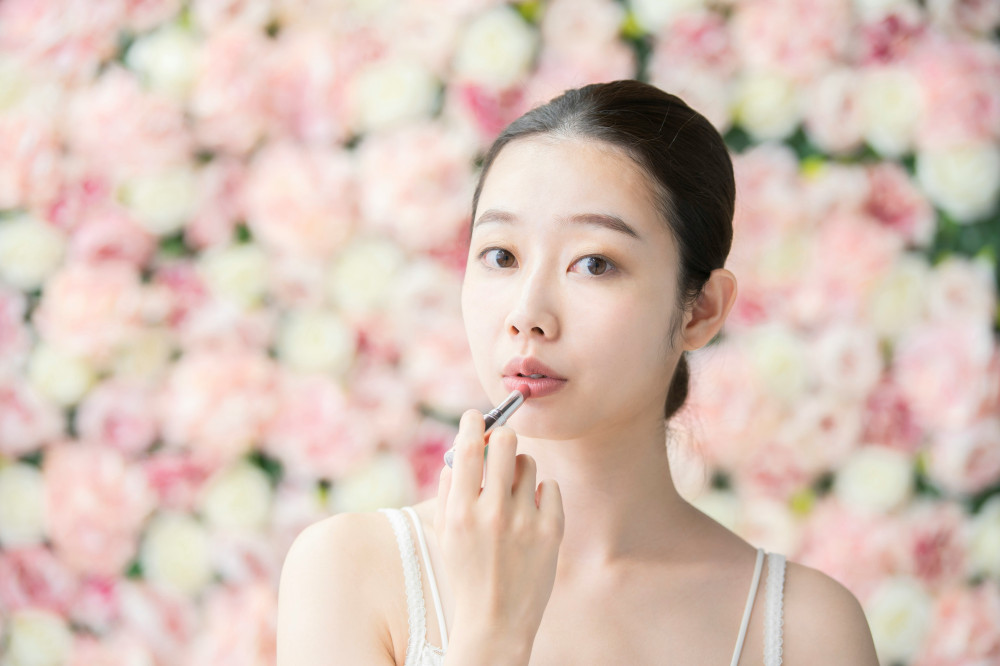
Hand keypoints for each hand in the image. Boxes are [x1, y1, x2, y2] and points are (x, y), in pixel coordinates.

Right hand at [435, 409, 563, 653]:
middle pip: (506, 441)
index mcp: (461, 511)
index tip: (475, 417)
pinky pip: (549, 487)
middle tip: (500, 443)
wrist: (495, 621)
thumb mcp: (444, 533)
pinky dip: (540, 493)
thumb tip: (460, 452)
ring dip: (519, 469)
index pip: (469, 447)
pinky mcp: (551, 531)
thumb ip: (448, 490)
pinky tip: (531, 512)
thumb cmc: (466, 573)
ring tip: (513, 494)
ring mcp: (524, 521)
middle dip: (502, 434)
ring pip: (528, 463)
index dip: (473, 423)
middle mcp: (492, 512)